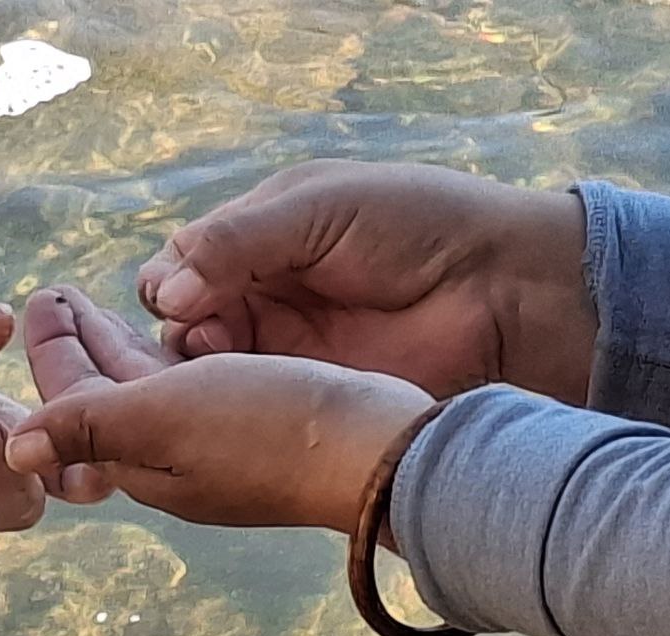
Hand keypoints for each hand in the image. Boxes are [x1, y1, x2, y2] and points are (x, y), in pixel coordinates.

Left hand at [7, 286, 432, 533]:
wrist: (383, 452)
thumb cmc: (268, 428)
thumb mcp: (164, 419)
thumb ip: (85, 427)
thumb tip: (11, 451)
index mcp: (138, 461)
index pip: (71, 402)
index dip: (49, 349)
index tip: (34, 295)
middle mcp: (170, 461)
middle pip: (102, 396)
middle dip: (75, 345)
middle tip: (54, 291)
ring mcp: (214, 448)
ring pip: (145, 390)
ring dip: (114, 347)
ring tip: (93, 303)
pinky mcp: (254, 428)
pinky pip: (189, 388)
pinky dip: (165, 355)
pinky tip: (171, 330)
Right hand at [138, 159, 595, 402]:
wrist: (502, 290)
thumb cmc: (414, 227)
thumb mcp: (319, 208)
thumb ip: (238, 241)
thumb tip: (168, 290)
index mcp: (260, 231)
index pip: (186, 257)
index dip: (172, 275)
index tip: (176, 295)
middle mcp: (261, 286)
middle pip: (185, 309)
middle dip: (176, 319)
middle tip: (192, 333)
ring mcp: (280, 342)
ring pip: (204, 355)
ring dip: (191, 359)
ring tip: (204, 360)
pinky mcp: (301, 388)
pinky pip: (244, 393)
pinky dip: (223, 393)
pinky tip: (221, 393)